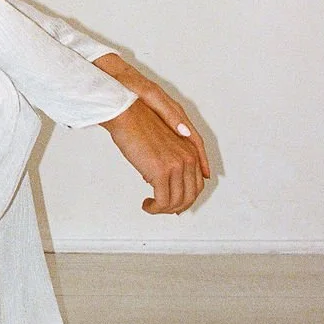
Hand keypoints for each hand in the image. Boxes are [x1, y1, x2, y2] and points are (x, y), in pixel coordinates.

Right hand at [94, 55, 209, 214]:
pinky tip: (147, 204)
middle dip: (178, 206)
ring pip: (177, 201)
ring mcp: (176, 165)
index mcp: (189, 149)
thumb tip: (159, 179)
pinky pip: (163, 201)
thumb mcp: (161, 141)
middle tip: (165, 209)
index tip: (179, 204)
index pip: (198, 181)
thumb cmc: (137, 122)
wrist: (126, 113)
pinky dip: (155, 208)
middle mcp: (187, 158)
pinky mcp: (161, 171)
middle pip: (191, 194)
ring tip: (153, 207)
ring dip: (164, 209)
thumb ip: (168, 158)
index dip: (189, 196)